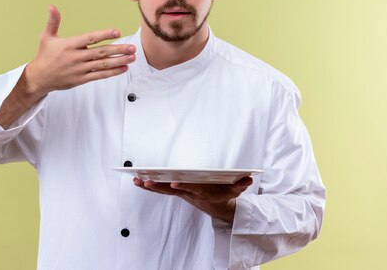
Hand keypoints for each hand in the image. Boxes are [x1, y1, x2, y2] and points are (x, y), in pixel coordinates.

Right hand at [0, 5, 134, 128]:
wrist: (39, 78)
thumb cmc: (44, 55)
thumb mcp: (46, 37)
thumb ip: (53, 21)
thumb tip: (51, 6)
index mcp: (69, 45)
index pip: (90, 38)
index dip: (104, 35)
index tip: (117, 32)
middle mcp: (76, 57)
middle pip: (100, 52)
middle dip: (118, 50)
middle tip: (132, 47)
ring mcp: (79, 69)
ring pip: (102, 65)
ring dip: (119, 61)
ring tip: (132, 57)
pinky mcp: (81, 79)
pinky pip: (99, 76)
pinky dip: (112, 72)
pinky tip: (123, 68)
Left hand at [133, 176, 252, 223]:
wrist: (217, 207)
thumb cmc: (224, 194)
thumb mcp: (235, 190)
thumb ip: (241, 184)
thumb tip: (250, 178)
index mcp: (202, 191)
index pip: (191, 189)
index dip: (182, 187)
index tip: (173, 184)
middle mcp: (189, 193)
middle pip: (172, 190)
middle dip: (159, 186)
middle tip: (146, 181)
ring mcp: (182, 193)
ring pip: (164, 190)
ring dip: (150, 186)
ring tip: (136, 180)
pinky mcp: (177, 192)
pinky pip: (161, 190)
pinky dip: (149, 186)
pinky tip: (138, 182)